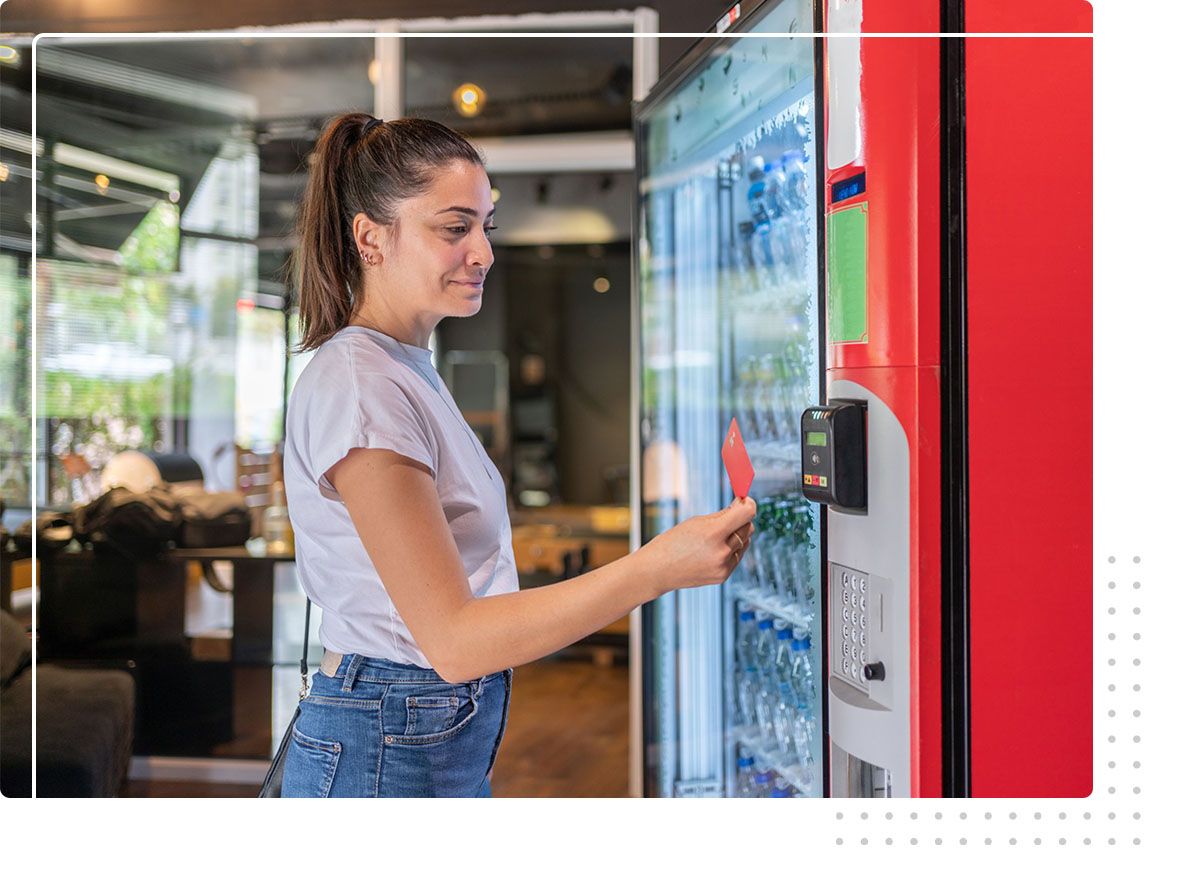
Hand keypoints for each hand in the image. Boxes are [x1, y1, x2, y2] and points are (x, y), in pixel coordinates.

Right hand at [638, 497, 757, 596]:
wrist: (657, 570)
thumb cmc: (673, 542)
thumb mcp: (696, 522)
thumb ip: (723, 514)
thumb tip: (744, 506)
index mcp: (712, 534)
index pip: (746, 514)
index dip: (748, 504)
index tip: (744, 501)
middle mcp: (721, 552)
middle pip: (748, 527)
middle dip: (741, 519)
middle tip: (728, 515)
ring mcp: (723, 567)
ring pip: (746, 542)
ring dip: (737, 535)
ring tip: (715, 536)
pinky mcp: (723, 576)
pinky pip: (737, 556)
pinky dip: (731, 549)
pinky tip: (714, 549)